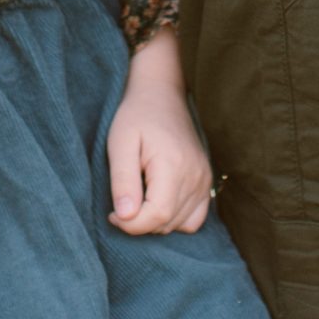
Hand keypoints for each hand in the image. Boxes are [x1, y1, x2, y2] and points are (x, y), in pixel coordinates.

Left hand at [106, 30, 212, 234]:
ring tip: (138, 198)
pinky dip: (175, 219)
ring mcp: (204, 179)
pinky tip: (157, 202)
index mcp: (173, 165)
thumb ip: (122, 181)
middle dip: (139, 222)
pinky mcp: (206, 181)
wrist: (161, 94)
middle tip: (121, 202)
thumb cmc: (136, 116)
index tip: (112, 212)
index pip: (157, 216)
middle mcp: (195, 175)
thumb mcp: (120, 144)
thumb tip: (125, 216)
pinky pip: (194, 218)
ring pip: (179, 224)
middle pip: (167, 223)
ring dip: (154, 221)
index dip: (131, 224)